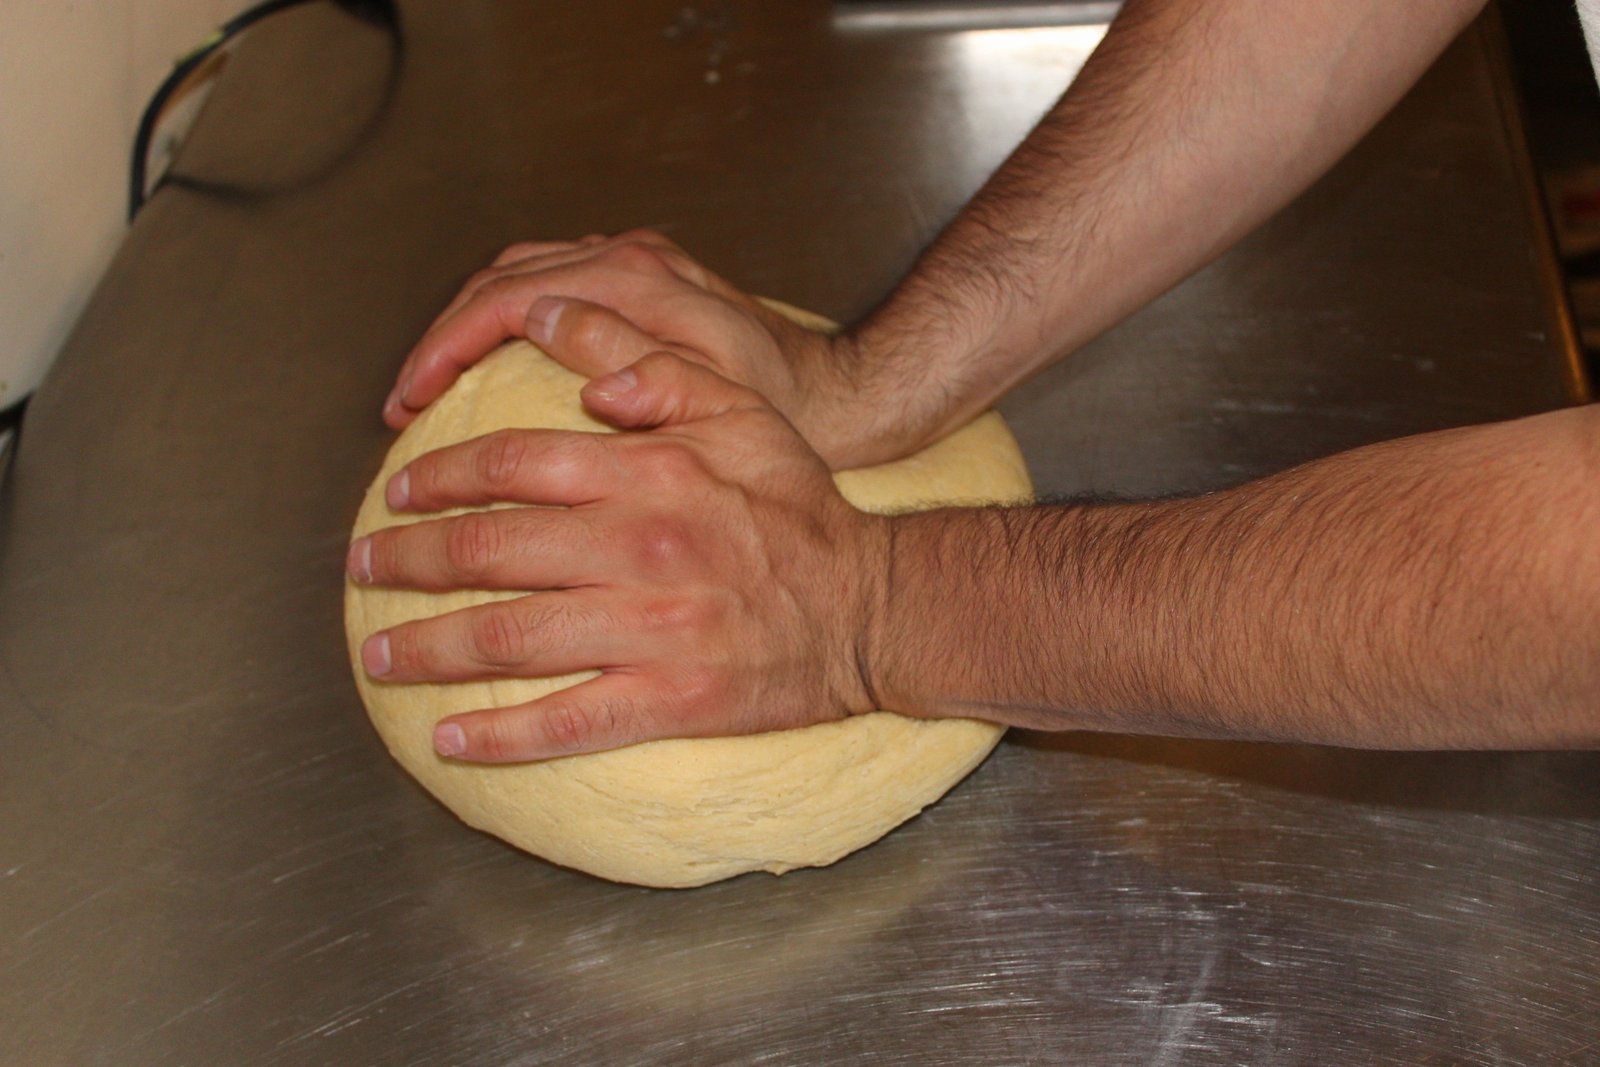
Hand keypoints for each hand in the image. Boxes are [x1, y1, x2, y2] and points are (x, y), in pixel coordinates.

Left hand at [350, 352, 891, 761]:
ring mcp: (652, 630)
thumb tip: (555, 323)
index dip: (439, 479)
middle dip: (406, 562)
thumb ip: (648, 363)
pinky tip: (452, 738)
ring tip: (380, 654)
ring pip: (509, 640)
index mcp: (649, 471)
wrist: (872, 606)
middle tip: (364, 568)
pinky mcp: (670, 701)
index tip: (398, 493)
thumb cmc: (799, 508)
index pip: (512, 466)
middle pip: (487, 554)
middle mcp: (639, 547)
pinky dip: (500, 736)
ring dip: (428, 650)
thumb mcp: (738, 408)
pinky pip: (566, 722)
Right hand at [384, 230, 903, 467]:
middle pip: (501, 279)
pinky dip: (505, 319)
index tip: (412, 398)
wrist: (841, 394)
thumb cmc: (787, 406)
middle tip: (406, 399)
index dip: (447, 347)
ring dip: (468, 324)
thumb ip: (647, 368)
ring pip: (519, 276)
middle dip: (443, 336)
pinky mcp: (640, 283)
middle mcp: (629, 260)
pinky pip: (549, 285)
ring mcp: (633, 266)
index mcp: (637, 281)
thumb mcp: (720, 394)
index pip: (508, 298)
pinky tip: (488, 365)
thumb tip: (564, 346)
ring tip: (431, 384)